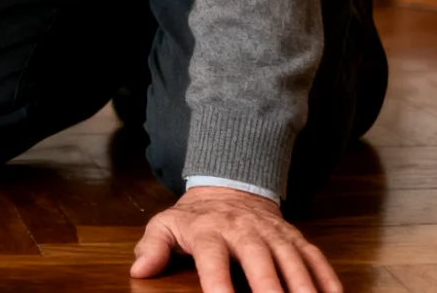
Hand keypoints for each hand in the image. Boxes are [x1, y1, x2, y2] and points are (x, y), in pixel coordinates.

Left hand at [131, 186, 341, 292]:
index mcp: (209, 230)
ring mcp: (273, 233)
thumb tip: (139, 270)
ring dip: (303, 286)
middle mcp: (244, 230)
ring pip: (292, 260)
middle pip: (259, 260)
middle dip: (270, 288)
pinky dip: (328, 278)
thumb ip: (152, 247)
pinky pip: (315, 258)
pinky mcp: (295, 237)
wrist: (228, 186)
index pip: (213, 258)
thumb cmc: (194, 218)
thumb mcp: (165, 225)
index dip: (218, 282)